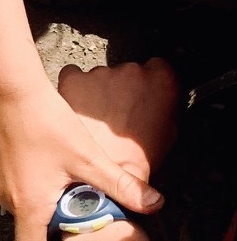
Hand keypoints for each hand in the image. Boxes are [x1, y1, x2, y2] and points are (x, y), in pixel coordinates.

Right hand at [0, 82, 164, 240]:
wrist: (6, 88)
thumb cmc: (44, 122)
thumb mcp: (87, 157)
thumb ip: (121, 184)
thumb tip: (155, 203)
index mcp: (28, 205)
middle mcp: (6, 199)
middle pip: (31, 231)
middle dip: (57, 234)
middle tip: (84, 223)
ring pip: (25, 208)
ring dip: (48, 209)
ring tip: (73, 193)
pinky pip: (16, 189)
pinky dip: (37, 190)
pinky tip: (54, 167)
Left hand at [57, 59, 180, 183]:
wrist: (104, 173)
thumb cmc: (138, 159)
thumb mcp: (168, 135)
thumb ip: (165, 109)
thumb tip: (158, 102)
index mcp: (161, 81)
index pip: (159, 67)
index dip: (150, 83)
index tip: (143, 95)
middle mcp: (132, 70)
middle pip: (127, 71)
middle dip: (122, 88)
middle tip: (117, 114)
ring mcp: (102, 73)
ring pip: (100, 76)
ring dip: (98, 91)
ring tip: (95, 120)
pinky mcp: (74, 79)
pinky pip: (73, 77)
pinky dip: (74, 89)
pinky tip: (77, 111)